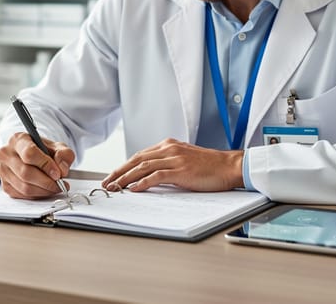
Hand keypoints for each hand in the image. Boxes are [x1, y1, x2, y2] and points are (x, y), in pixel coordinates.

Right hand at [0, 132, 75, 199]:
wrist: (30, 156)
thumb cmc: (42, 150)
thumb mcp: (57, 147)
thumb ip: (64, 154)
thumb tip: (62, 169)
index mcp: (18, 140)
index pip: (29, 153)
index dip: (45, 165)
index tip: (58, 173)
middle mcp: (6, 154)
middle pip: (26, 173)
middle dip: (47, 182)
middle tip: (60, 184)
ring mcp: (3, 170)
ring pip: (24, 187)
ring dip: (44, 191)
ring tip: (55, 187)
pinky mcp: (5, 185)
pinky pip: (22, 195)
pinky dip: (37, 195)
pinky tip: (45, 190)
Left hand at [101, 138, 243, 192]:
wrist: (229, 166)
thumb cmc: (210, 166)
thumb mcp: (185, 159)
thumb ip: (168, 164)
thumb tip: (150, 176)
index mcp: (169, 145)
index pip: (140, 155)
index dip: (124, 166)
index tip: (113, 176)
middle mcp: (169, 149)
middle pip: (136, 159)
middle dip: (119, 172)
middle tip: (106, 183)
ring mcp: (175, 158)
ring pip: (143, 167)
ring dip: (126, 178)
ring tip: (115, 187)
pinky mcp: (181, 170)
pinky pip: (156, 176)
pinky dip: (142, 183)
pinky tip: (133, 189)